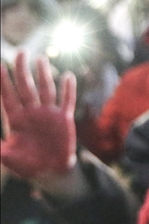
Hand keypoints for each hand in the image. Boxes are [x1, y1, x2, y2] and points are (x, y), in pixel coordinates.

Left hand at [1, 52, 76, 178]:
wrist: (50, 171)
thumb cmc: (26, 164)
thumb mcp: (6, 156)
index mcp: (16, 119)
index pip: (7, 96)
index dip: (3, 82)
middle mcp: (32, 112)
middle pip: (26, 87)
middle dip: (22, 70)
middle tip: (20, 52)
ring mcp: (48, 114)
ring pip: (45, 90)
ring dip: (44, 75)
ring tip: (41, 59)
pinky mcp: (64, 119)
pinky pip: (67, 101)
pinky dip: (68, 90)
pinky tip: (68, 76)